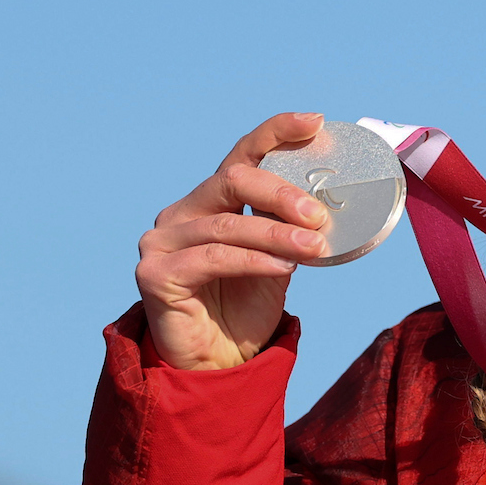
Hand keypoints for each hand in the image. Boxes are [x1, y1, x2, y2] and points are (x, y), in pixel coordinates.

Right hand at [136, 113, 335, 370]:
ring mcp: (162, 241)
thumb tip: (331, 205)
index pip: (243, 155)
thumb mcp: (278, 259)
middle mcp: (182, 212)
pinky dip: (254, 261)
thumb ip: (291, 229)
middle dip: (282, 194)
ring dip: (278, 235)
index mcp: (211, 200)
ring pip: (228, 225)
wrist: (218, 362)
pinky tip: (285, 268)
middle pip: (233, 181)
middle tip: (319, 216)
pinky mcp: (154, 273)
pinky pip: (212, 258)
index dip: (277, 132)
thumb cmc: (246, 307)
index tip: (315, 122)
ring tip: (315, 248)